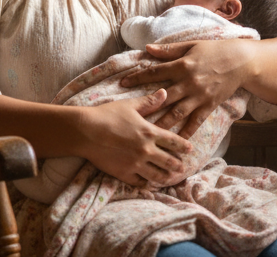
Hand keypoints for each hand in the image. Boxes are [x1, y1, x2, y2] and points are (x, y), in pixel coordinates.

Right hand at [74, 88, 192, 188]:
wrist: (86, 131)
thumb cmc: (107, 115)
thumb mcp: (130, 105)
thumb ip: (149, 102)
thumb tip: (165, 92)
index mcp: (150, 132)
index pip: (174, 142)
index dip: (184, 146)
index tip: (190, 149)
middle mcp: (147, 151)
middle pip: (169, 162)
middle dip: (178, 165)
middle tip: (182, 167)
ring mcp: (136, 164)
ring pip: (157, 175)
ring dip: (166, 177)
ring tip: (169, 178)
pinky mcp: (124, 174)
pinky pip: (140, 183)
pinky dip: (147, 184)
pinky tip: (149, 184)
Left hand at [119, 39, 258, 137]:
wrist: (240, 61)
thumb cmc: (213, 50)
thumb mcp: (190, 46)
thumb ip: (168, 50)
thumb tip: (147, 49)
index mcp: (182, 65)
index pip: (155, 73)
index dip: (137, 77)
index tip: (122, 83)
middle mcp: (189, 83)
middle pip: (163, 97)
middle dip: (146, 106)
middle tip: (130, 116)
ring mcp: (199, 96)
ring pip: (177, 113)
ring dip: (162, 124)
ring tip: (148, 134)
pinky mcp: (209, 106)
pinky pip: (195, 122)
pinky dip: (186, 132)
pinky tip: (176, 142)